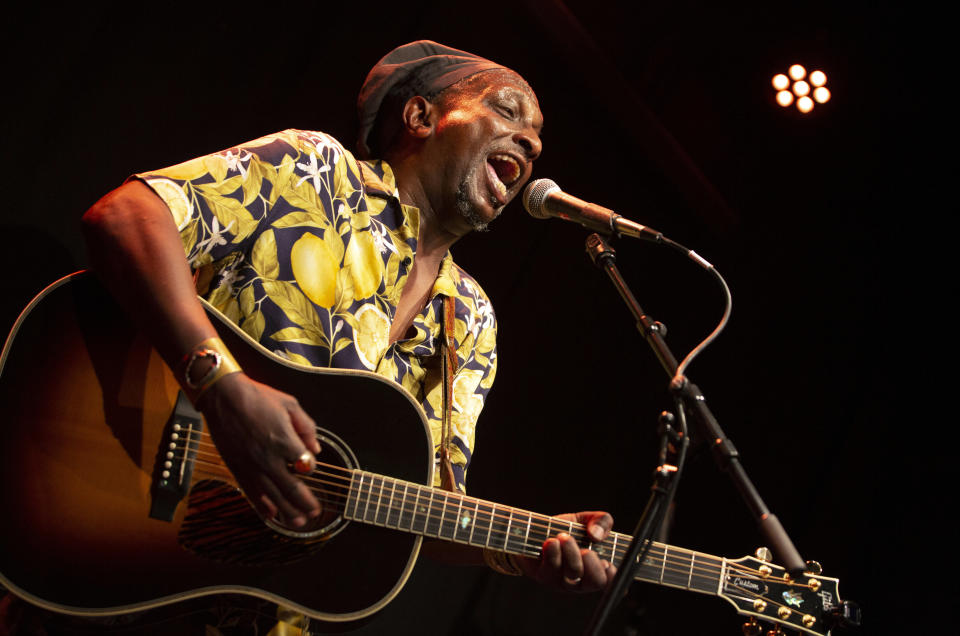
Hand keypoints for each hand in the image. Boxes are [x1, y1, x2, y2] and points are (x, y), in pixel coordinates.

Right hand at [196, 372, 320, 526]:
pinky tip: (272, 516)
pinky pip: (252, 493)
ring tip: (299, 523)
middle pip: (292, 488)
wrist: (223, 397)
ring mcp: (251, 466)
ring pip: (272, 496)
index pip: (305, 465)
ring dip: (287, 512)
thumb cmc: (258, 398)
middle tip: (315, 512)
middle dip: (305, 503)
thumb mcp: (290, 405)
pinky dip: (263, 506)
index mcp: (284, 440)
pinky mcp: (237, 469)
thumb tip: (315, 448)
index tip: (310, 466)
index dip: (311, 468)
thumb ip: (306, 427)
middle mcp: (268, 458)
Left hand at [517, 511, 615, 592]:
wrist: (532, 530)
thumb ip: (602, 521)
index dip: (613, 576)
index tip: (607, 562)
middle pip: (596, 582)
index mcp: (597, 568)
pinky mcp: (545, 577)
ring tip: (563, 536)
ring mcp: (563, 581)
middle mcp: (582, 579)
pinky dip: (553, 553)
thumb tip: (598, 535)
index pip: (613, 582)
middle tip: (586, 551)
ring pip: (573, 574)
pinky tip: (551, 542)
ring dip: (571, 553)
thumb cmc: (564, 528)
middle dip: (593, 565)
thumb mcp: (585, 520)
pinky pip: (552, 569)